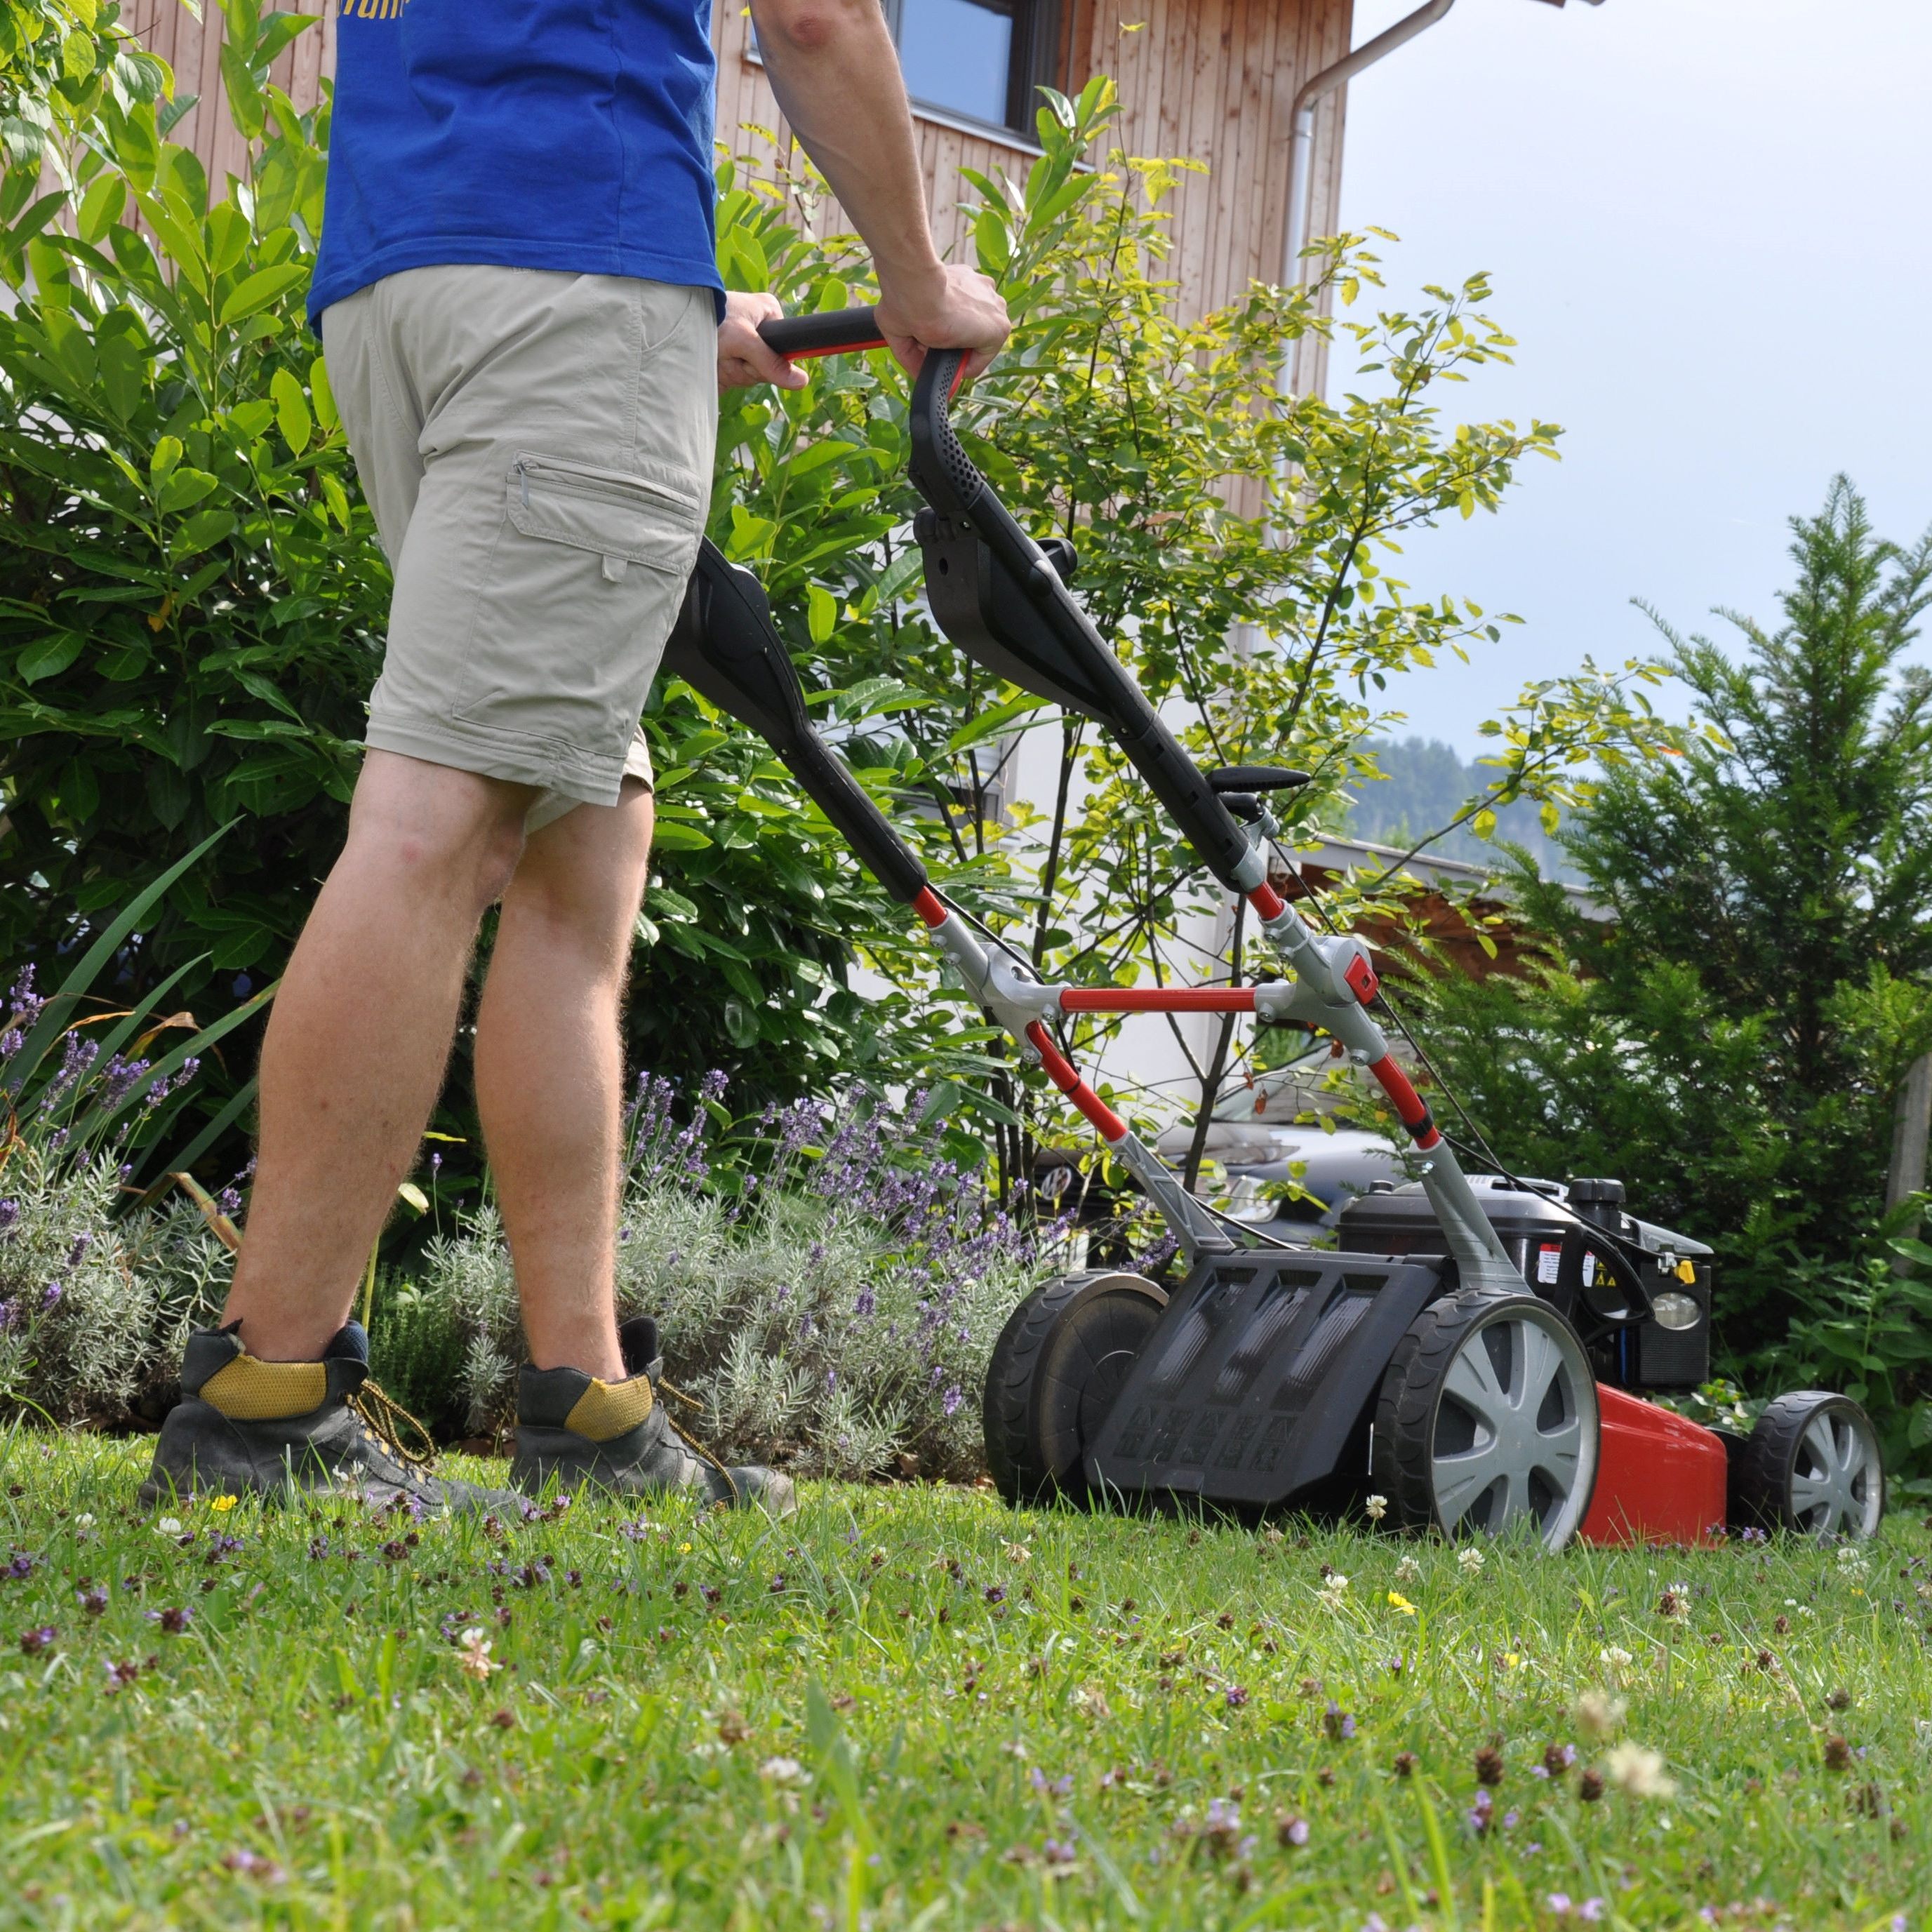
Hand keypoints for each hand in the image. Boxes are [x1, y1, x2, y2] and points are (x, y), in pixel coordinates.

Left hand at [717, 290, 807, 392]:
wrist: (672, 326)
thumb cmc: (709, 319)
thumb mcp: (743, 339)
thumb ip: (772, 362)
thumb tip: (802, 380)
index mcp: (769, 313)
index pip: (788, 344)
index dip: (775, 358)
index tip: (757, 356)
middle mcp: (760, 330)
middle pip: (771, 363)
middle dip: (751, 366)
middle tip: (733, 353)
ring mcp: (746, 348)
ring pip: (755, 374)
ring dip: (737, 371)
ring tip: (721, 355)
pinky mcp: (733, 361)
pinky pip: (740, 379)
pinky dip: (728, 376)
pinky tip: (717, 364)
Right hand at [873, 263, 1009, 383]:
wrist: (918, 290)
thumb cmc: (904, 297)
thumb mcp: (899, 324)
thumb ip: (912, 350)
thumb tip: (919, 373)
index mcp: (961, 282)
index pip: (961, 314)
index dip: (943, 334)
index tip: (927, 341)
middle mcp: (981, 290)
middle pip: (970, 328)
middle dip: (950, 342)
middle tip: (930, 345)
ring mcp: (994, 307)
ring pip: (977, 341)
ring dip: (957, 351)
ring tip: (939, 350)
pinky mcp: (999, 327)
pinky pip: (983, 357)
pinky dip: (966, 366)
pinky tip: (951, 362)